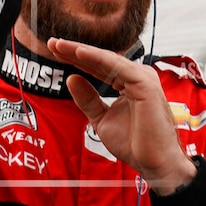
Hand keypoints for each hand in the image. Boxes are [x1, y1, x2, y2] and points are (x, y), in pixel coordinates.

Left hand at [47, 38, 196, 194]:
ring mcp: (142, 77)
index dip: (76, 59)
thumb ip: (88, 99)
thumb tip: (71, 78)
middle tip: (52, 42)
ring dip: (82, 51)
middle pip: (100, 60)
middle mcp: (136, 76)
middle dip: (75, 50)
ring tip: (60, 45)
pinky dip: (96, 58)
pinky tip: (79, 53)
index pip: (97, 67)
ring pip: (106, 59)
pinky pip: (116, 66)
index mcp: (128, 82)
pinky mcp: (144, 82)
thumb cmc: (134, 143)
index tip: (54, 51)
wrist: (153, 162)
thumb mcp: (102, 119)